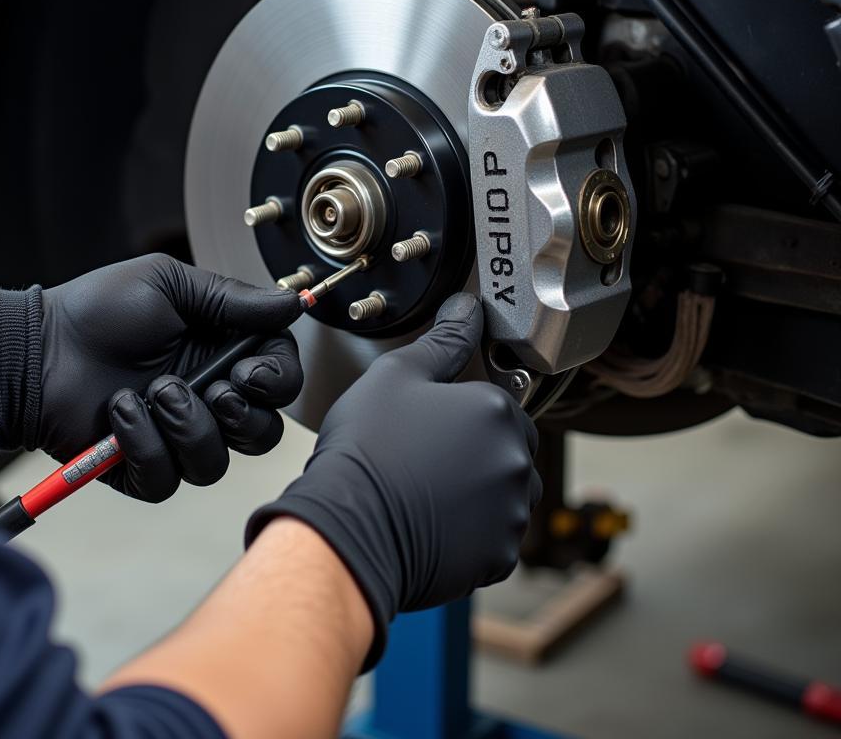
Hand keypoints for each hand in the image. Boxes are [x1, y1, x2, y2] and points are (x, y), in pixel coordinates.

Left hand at [0, 255, 303, 501]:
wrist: (38, 346)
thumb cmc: (99, 309)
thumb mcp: (170, 285)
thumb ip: (233, 299)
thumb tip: (292, 301)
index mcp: (223, 353)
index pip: (280, 382)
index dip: (277, 383)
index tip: (251, 372)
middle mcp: (207, 398)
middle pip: (262, 433)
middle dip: (242, 415)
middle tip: (211, 388)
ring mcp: (175, 434)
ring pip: (216, 463)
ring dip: (189, 427)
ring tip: (154, 392)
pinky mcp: (141, 465)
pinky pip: (167, 479)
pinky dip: (145, 445)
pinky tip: (121, 412)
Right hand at [245, 293, 540, 666]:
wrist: (349, 528)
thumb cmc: (367, 451)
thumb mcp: (396, 376)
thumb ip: (442, 340)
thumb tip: (466, 310)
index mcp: (496, 410)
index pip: (499, 402)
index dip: (462, 410)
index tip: (432, 422)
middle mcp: (516, 459)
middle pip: (507, 447)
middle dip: (476, 450)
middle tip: (426, 455)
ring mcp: (511, 511)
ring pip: (506, 492)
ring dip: (479, 490)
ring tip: (427, 489)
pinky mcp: (499, 555)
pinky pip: (495, 536)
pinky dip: (472, 531)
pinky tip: (433, 521)